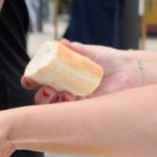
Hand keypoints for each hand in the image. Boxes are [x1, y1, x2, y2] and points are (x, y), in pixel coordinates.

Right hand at [23, 40, 138, 104]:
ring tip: (65, 95)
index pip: (38, 79)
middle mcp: (62, 88)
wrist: (126, 70)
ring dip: (54, 104)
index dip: (30, 80)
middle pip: (42, 98)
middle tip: (48, 89)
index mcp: (59, 73)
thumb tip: (61, 43)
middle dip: (41, 96)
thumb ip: (74, 49)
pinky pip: (73, 113)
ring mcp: (73, 100)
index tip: (30, 79)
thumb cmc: (106, 59)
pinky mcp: (85, 109)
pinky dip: (72, 108)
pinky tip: (78, 100)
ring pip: (54, 108)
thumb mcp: (88, 52)